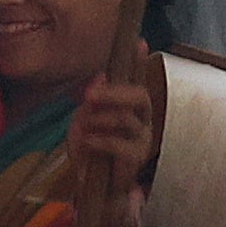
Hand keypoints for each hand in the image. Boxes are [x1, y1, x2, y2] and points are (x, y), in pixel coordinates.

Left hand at [70, 57, 164, 177]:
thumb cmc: (89, 149)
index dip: (140, 62)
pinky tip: (88, 142)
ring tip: (85, 127)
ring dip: (99, 121)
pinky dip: (98, 140)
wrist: (90, 184)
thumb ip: (92, 100)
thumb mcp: (83, 119)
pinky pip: (118, 142)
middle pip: (140, 97)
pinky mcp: (136, 157)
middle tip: (88, 96)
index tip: (139, 42)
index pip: (137, 80)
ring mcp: (142, 138)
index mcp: (130, 107)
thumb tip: (99, 78)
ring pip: (126, 119)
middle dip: (115, 93)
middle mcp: (142, 119)